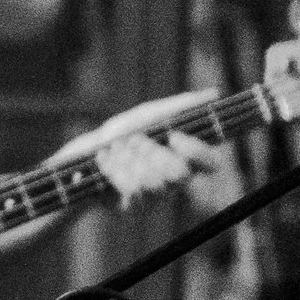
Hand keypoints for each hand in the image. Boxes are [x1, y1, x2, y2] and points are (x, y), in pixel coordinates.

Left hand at [52, 89, 219, 209]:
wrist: (83, 154)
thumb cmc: (121, 134)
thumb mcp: (148, 115)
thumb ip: (179, 107)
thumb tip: (215, 93)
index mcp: (183, 157)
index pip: (211, 163)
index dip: (196, 151)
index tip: (174, 136)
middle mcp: (175, 180)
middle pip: (180, 173)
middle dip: (151, 151)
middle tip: (134, 141)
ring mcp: (156, 196)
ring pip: (155, 181)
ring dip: (130, 158)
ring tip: (118, 150)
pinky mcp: (135, 206)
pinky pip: (133, 190)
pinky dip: (115, 168)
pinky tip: (106, 162)